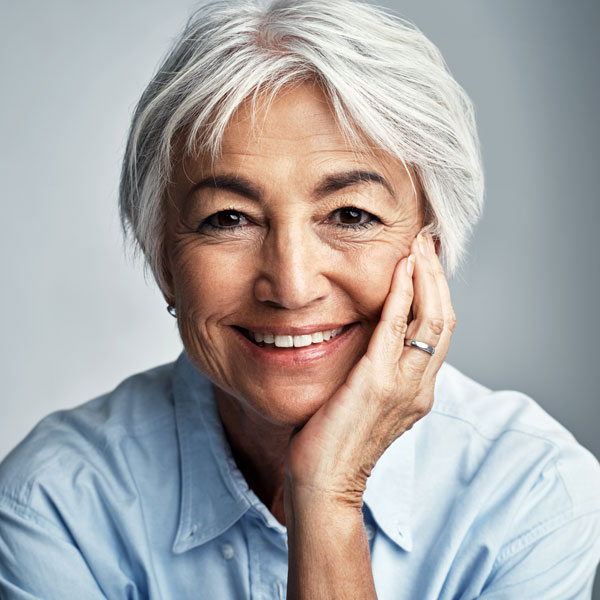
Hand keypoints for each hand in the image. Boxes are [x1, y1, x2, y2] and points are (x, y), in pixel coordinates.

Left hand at [285, 232, 455, 506]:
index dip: (437, 293)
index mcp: (418, 390)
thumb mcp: (367, 402)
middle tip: (428, 242)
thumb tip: (370, 338)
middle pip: (444, 320)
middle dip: (437, 277)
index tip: (426, 262)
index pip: (438, 332)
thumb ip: (378, 371)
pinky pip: (396, 330)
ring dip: (426, 278)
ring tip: (419, 246)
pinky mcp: (377, 383)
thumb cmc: (337, 442)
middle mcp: (420, 387)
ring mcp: (403, 385)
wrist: (325, 482)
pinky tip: (401, 270)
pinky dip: (402, 295)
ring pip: (431, 320)